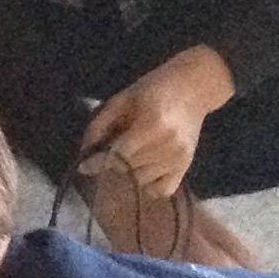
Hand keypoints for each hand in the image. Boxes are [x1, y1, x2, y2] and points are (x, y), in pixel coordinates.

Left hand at [77, 46, 234, 207]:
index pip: (118, 155)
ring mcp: (179, 158)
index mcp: (151, 125)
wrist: (193, 87)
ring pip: (141, 181)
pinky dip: (150, 185)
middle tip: (111, 152)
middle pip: (128, 169)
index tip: (84, 166)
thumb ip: (100, 124)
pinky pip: (161, 190)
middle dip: (114, 163)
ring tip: (133, 154)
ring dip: (131, 172)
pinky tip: (145, 169)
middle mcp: (168, 145)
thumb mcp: (122, 99)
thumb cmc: (154, 90)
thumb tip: (85, 151)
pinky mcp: (186, 166)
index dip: (98, 162)